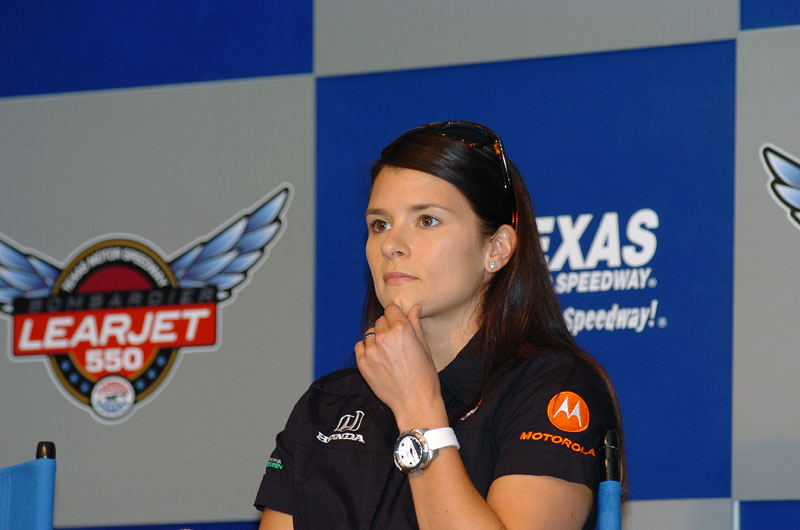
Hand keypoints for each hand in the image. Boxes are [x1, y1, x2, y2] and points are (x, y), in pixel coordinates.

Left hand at [354, 304, 446, 428]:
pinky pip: (360, 346)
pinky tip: (378, 358)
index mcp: (401, 329)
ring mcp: (371, 350)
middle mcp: (383, 337)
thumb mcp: (424, 347)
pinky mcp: (362, 363)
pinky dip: (367, 349)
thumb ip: (415, 324)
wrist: (415, 402)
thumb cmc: (424, 376)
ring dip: (376, 339)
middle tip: (396, 343)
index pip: (391, 309)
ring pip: (369, 333)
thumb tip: (415, 308)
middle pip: (380, 321)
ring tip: (387, 354)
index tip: (399, 323)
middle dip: (387, 327)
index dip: (396, 315)